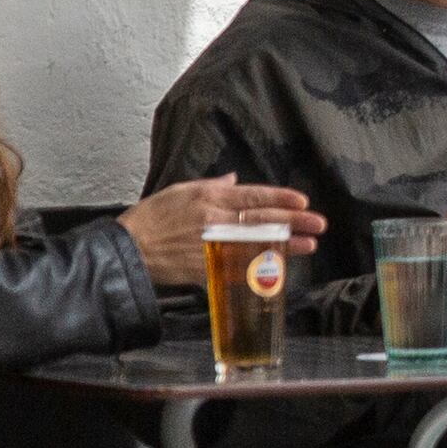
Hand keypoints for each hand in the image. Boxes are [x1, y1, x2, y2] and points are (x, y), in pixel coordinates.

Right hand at [115, 180, 319, 291]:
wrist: (128, 248)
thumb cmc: (150, 218)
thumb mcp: (179, 191)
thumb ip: (211, 186)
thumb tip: (234, 180)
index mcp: (208, 198)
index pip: (252, 196)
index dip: (279, 198)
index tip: (302, 201)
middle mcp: (214, 220)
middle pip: (261, 219)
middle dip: (293, 221)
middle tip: (318, 223)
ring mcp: (212, 245)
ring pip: (256, 242)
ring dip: (285, 244)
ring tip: (309, 244)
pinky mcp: (207, 267)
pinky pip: (239, 265)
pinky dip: (260, 265)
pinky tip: (279, 264)